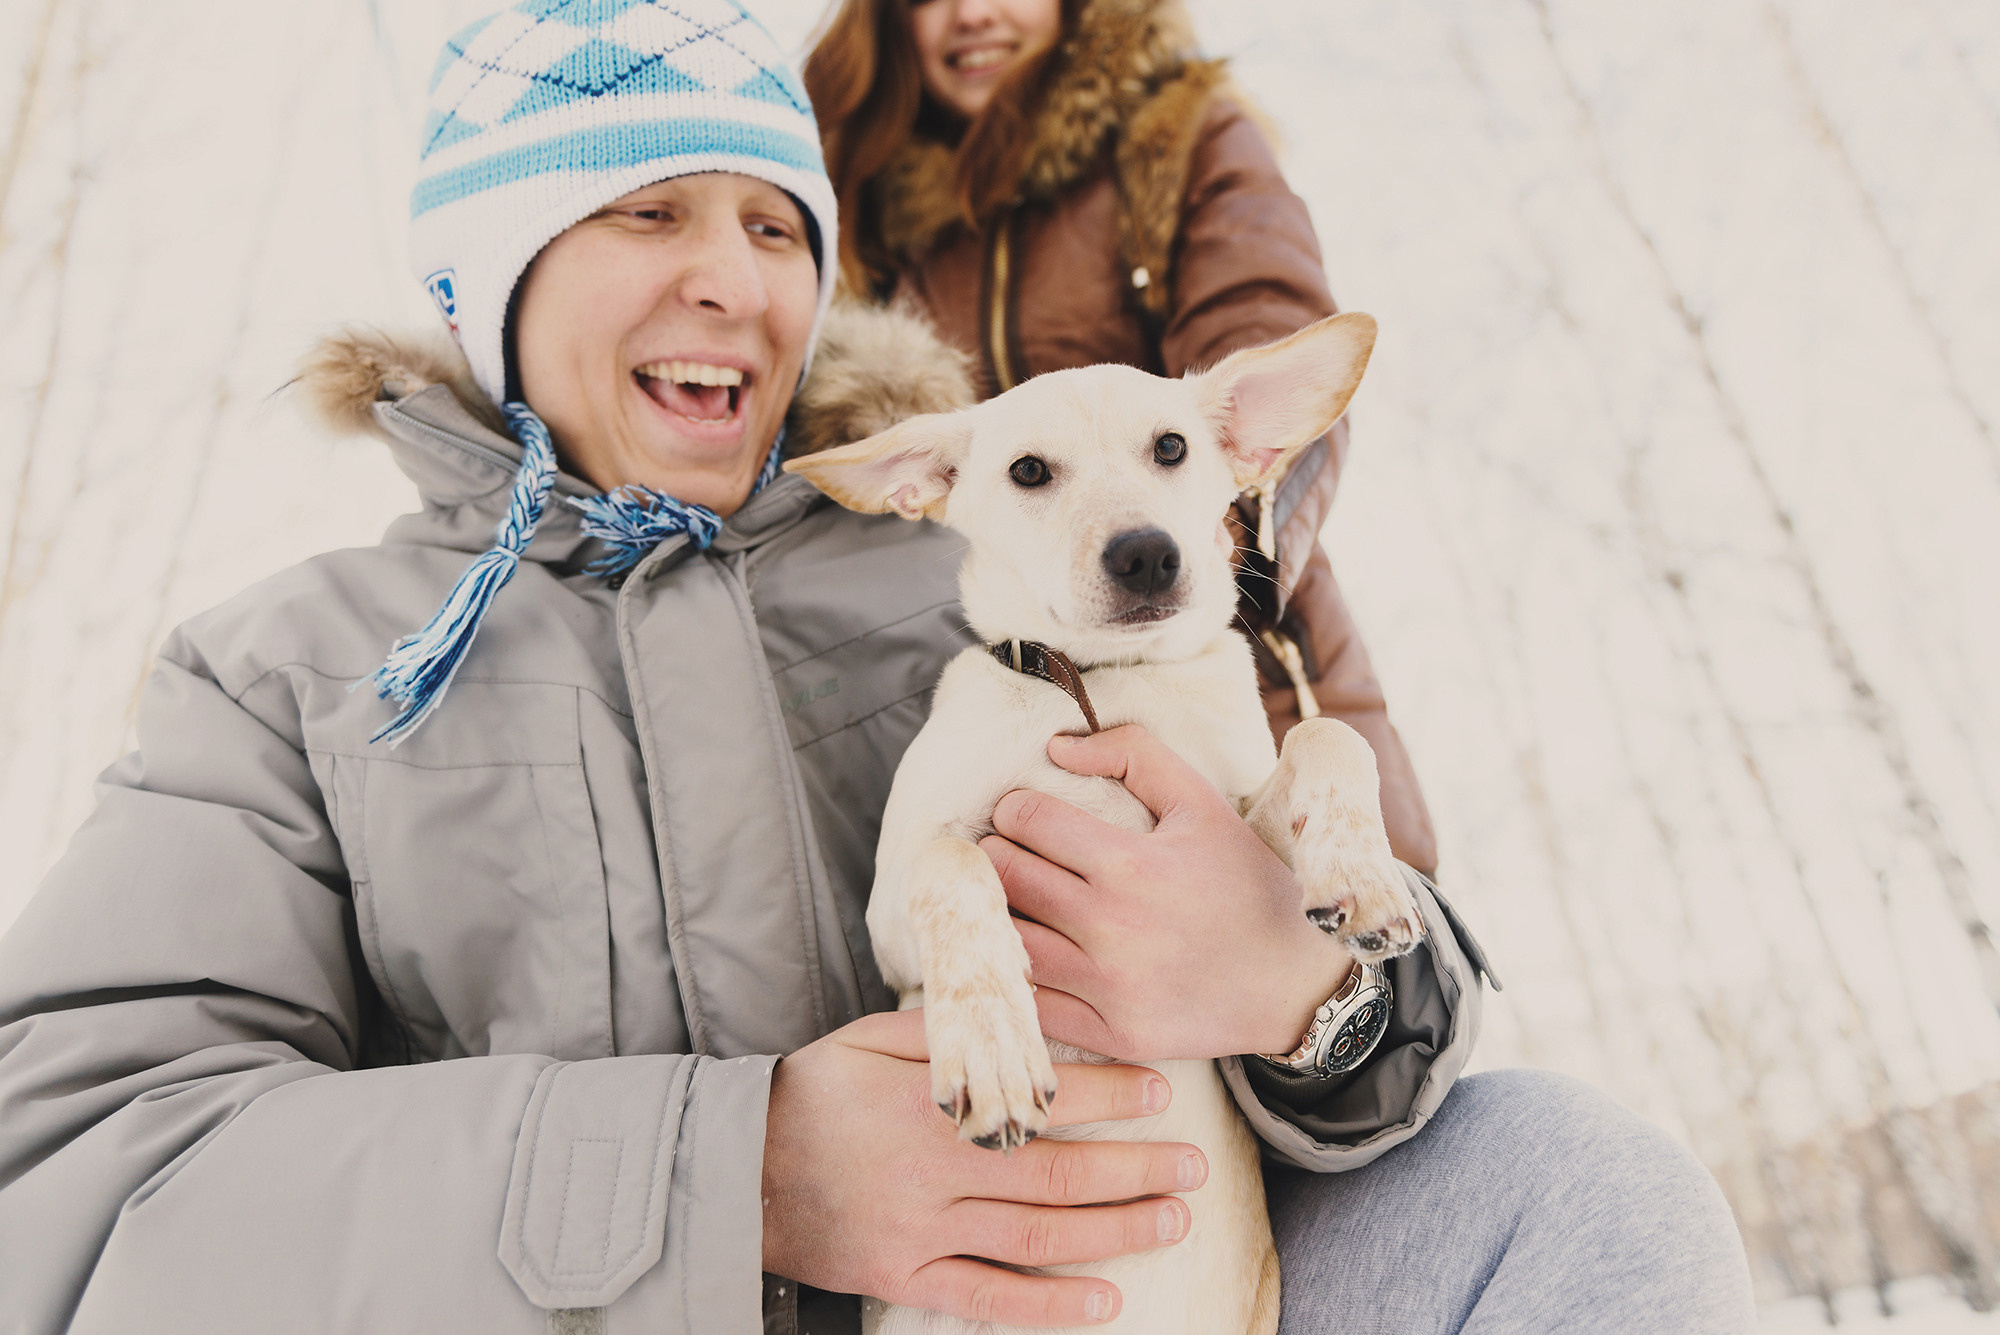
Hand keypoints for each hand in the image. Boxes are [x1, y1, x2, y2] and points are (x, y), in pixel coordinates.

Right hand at [762, 1009, 1205, 1327]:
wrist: (734, 1168)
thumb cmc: (811, 1092)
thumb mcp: (870, 1037)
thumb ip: (944, 1031)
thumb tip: (1015, 1014)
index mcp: (934, 1101)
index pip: (1043, 1095)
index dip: (1110, 1093)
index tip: (1161, 1087)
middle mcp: (938, 1169)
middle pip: (1058, 1172)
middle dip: (1136, 1167)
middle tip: (1193, 1163)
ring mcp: (924, 1230)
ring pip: (1038, 1236)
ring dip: (1115, 1231)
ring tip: (1173, 1220)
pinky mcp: (905, 1276)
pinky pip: (988, 1298)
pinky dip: (1050, 1306)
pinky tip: (1105, 1302)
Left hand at [982, 725, 1353, 1060]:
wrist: (1295, 982)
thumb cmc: (1246, 883)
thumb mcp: (1203, 803)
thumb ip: (1134, 754)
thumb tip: (1056, 747)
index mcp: (1131, 864)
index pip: (1026, 820)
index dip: (1015, 809)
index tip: (1025, 816)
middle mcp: (1112, 926)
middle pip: (1005, 877)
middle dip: (996, 855)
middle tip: (1007, 854)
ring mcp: (1109, 987)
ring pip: (1007, 940)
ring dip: (998, 914)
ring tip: (1013, 902)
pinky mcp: (1112, 1033)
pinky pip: (1032, 1003)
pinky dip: (1019, 976)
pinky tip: (1030, 955)